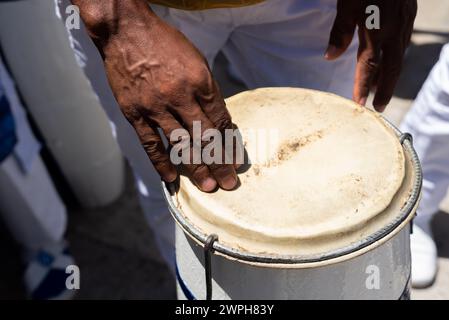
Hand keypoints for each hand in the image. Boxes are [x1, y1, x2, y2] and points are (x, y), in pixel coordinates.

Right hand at [74, 0, 236, 191]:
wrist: (125, 30)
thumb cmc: (165, 42)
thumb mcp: (196, 59)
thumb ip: (207, 90)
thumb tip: (218, 119)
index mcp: (200, 81)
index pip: (220, 120)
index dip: (230, 143)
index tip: (235, 160)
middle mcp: (179, 96)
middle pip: (205, 137)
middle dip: (220, 163)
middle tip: (230, 183)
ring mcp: (155, 107)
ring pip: (180, 145)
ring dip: (196, 168)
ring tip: (208, 186)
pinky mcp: (134, 113)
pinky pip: (150, 144)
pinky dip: (161, 163)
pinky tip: (171, 179)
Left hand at [325, 0, 416, 111]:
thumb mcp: (347, 3)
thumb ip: (340, 31)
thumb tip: (330, 58)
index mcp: (378, 30)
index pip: (369, 66)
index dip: (363, 86)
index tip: (359, 105)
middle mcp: (395, 30)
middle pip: (392, 68)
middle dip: (385, 90)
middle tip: (380, 109)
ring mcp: (405, 22)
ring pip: (399, 56)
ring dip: (389, 75)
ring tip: (380, 90)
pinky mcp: (409, 14)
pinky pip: (402, 43)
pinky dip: (395, 57)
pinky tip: (388, 61)